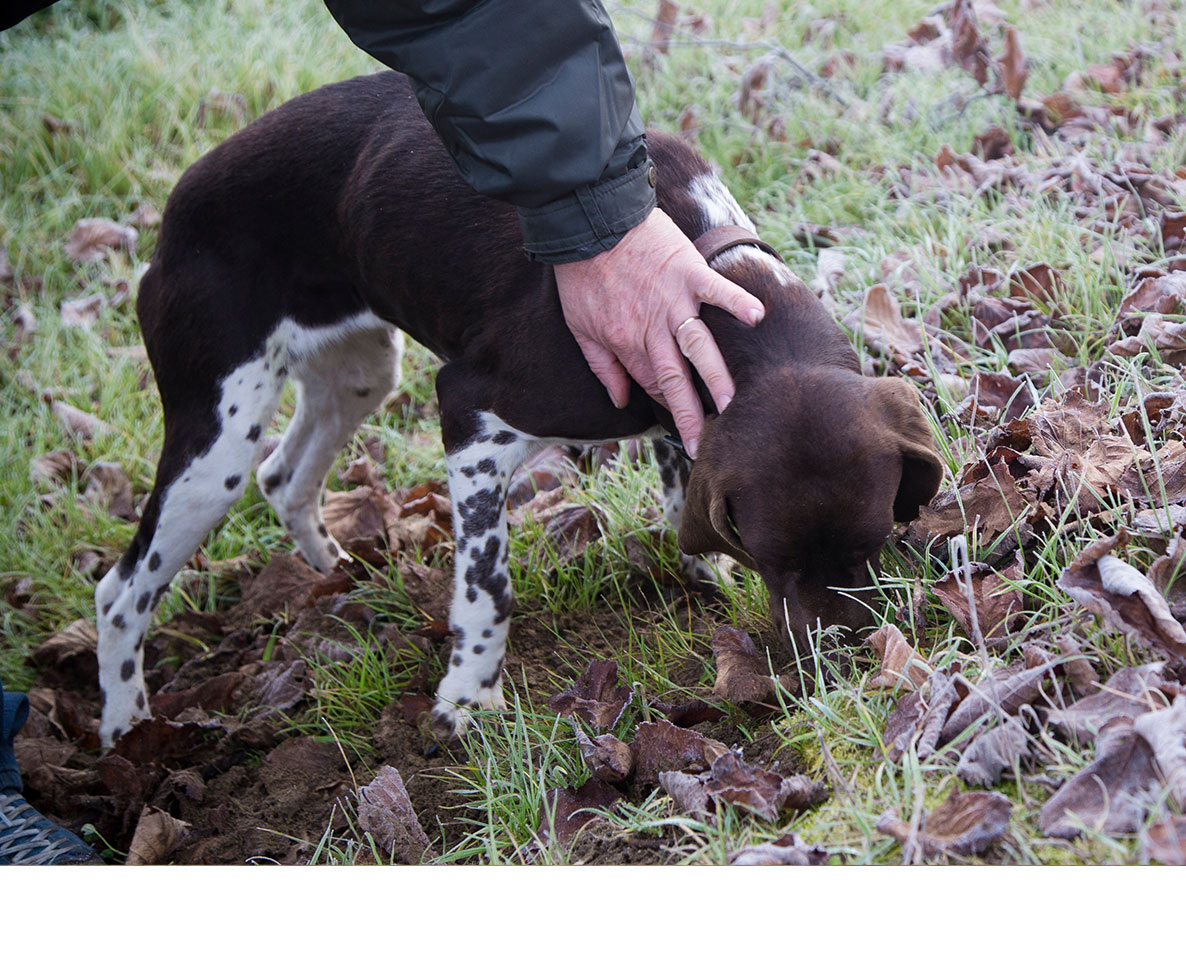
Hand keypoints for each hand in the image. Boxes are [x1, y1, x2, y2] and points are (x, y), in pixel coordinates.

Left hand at [553, 208, 764, 457]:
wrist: (587, 223)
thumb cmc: (581, 274)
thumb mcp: (579, 327)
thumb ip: (602, 366)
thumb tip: (620, 401)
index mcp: (627, 344)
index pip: (655, 386)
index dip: (672, 409)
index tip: (688, 432)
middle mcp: (652, 330)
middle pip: (677, 379)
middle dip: (693, 416)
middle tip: (710, 445)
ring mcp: (673, 301)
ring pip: (699, 347)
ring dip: (715, 377)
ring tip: (732, 404)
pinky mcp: (687, 272)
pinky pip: (716, 290)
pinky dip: (736, 303)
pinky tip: (758, 318)